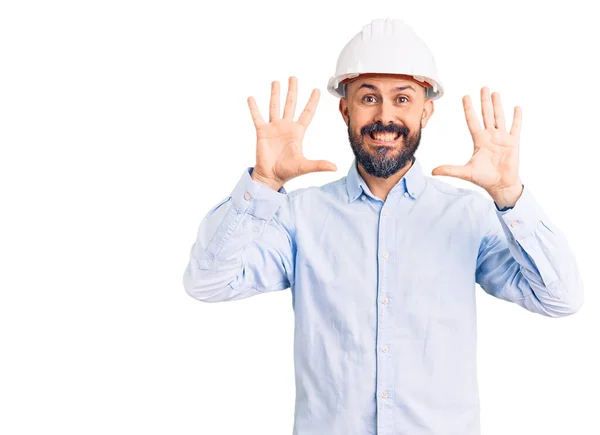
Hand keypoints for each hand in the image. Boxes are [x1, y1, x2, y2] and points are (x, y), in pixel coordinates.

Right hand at [247, 76, 336, 189]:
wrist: (271, 176)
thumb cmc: (288, 171)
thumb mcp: (304, 166)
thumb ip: (319, 165)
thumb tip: (335, 168)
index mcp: (297, 132)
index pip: (307, 113)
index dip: (312, 102)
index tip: (316, 90)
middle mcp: (286, 127)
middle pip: (290, 105)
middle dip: (292, 91)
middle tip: (293, 78)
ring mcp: (273, 128)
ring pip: (274, 107)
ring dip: (275, 94)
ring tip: (276, 82)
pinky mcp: (262, 132)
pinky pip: (257, 117)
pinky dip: (254, 108)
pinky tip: (251, 98)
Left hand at [431, 87, 522, 206]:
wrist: (500, 185)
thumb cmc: (483, 178)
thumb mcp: (465, 172)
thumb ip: (450, 170)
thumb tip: (432, 171)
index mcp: (479, 140)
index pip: (472, 121)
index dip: (469, 109)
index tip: (465, 96)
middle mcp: (490, 136)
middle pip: (486, 115)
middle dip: (484, 101)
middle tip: (483, 87)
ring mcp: (502, 138)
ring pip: (499, 117)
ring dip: (498, 105)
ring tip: (495, 93)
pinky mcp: (513, 143)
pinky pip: (515, 127)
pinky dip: (517, 118)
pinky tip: (516, 107)